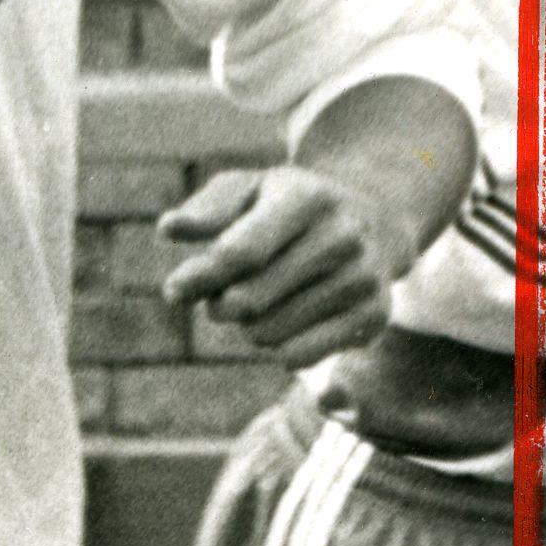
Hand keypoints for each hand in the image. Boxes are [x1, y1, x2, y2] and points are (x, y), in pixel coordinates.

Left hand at [159, 161, 395, 364]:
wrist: (376, 220)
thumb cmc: (292, 207)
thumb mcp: (252, 189)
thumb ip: (209, 208)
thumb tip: (169, 229)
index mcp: (306, 197)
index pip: (242, 252)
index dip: (201, 277)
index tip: (173, 291)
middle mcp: (341, 237)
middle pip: (249, 299)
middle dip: (222, 303)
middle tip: (225, 296)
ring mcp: (361, 279)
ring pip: (267, 333)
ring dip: (251, 326)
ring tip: (267, 302)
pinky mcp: (374, 317)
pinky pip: (297, 357)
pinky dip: (280, 347)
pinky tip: (291, 322)